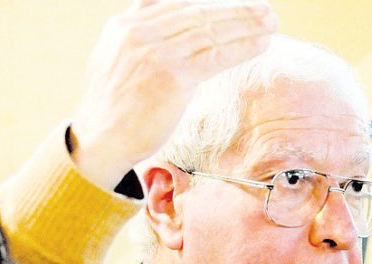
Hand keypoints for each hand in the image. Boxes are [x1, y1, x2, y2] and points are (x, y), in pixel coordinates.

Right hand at [71, 0, 278, 188]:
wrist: (101, 141)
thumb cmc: (112, 108)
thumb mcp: (112, 60)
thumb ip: (137, 38)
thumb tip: (162, 27)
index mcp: (125, 25)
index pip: (176, 3)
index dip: (210, 3)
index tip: (235, 6)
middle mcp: (140, 33)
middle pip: (198, 14)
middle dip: (236, 11)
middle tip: (263, 9)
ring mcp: (157, 53)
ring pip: (211, 32)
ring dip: (246, 26)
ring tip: (270, 23)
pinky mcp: (174, 76)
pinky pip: (216, 56)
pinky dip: (243, 48)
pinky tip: (262, 44)